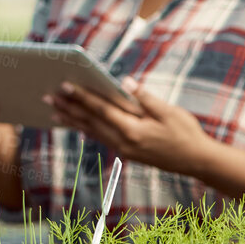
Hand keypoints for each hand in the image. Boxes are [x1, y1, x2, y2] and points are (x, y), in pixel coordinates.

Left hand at [44, 77, 214, 173]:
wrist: (197, 162)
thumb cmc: (186, 133)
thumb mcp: (169, 111)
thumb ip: (144, 98)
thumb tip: (124, 81)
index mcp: (134, 131)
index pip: (101, 110)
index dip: (82, 97)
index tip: (64, 86)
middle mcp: (124, 142)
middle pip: (90, 122)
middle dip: (68, 108)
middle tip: (47, 97)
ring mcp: (124, 150)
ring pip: (91, 132)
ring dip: (72, 120)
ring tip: (53, 110)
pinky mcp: (126, 153)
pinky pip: (101, 139)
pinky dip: (86, 130)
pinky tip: (76, 125)